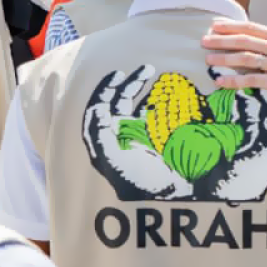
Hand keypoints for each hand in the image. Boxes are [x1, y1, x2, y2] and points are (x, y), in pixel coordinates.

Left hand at [84, 65, 192, 199]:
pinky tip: (163, 93)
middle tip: (144, 69)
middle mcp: (116, 138)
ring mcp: (135, 138)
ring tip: (153, 74)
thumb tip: (97, 108)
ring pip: (134, 106)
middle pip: (116, 104)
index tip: (119, 74)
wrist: (168, 197)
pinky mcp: (153, 140)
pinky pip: (151, 115)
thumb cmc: (140, 180)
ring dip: (142, 90)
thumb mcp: (114, 160)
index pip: (98, 109)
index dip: (105, 90)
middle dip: (127, 84)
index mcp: (102, 142)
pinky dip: (156, 101)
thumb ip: (101, 135)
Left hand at [202, 19, 266, 111]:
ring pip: (245, 58)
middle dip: (221, 40)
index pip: (252, 28)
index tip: (214, 25)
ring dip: (224, 59)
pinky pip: (252, 81)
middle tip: (203, 41)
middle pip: (244, 41)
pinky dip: (235, 81)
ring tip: (208, 60)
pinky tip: (221, 81)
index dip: (231, 26)